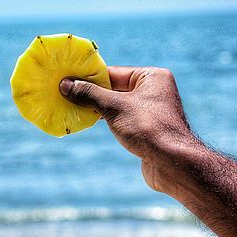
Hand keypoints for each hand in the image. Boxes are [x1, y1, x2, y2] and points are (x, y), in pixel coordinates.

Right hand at [59, 66, 196, 193]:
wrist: (172, 164)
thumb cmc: (147, 128)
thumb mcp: (114, 108)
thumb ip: (89, 94)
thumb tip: (65, 84)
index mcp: (153, 77)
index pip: (114, 73)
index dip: (89, 76)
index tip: (66, 78)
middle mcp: (154, 91)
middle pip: (114, 88)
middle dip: (91, 93)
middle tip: (64, 92)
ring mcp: (151, 111)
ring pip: (116, 105)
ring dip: (96, 107)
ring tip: (70, 107)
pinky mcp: (147, 129)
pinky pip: (121, 119)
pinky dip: (105, 120)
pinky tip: (86, 121)